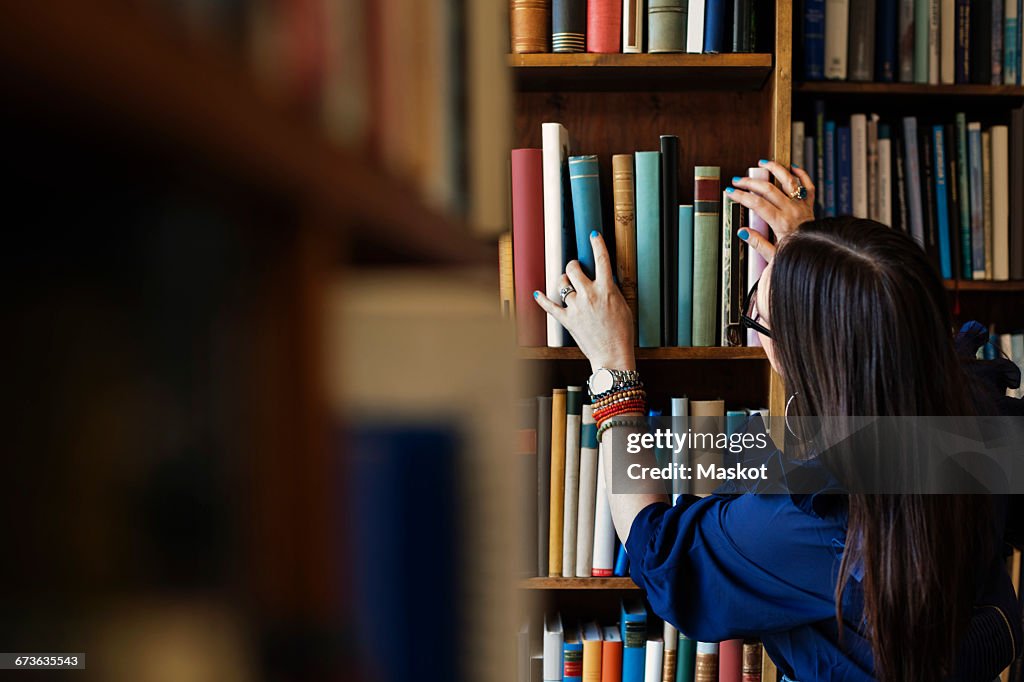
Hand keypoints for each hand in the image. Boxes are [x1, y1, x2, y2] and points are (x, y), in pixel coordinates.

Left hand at [533, 231, 635, 372]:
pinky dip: (542, 299)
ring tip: (567, 284)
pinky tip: (537, 293)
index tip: (593, 235)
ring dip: (564, 282)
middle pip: (574, 269)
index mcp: (606, 290)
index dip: (597, 244)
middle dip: (573, 265)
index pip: (602, 260)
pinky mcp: (567, 320)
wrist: (613, 354)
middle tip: (575, 268)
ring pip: (562, 285)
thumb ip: (611, 290)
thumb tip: (604, 280)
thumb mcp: (623, 305)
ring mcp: (576, 307)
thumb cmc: (622, 332)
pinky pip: (550, 306)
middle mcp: (589, 295)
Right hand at [728, 160, 815, 255]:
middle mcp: (792, 211)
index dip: (741, 196)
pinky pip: (808, 186)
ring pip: (789, 180)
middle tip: (738, 180)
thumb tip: (742, 231)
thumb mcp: (772, 256)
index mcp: (781, 223)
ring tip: (763, 163)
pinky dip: (801, 174)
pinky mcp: (809, 206)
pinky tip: (792, 168)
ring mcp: (802, 206)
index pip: (757, 204)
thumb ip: (757, 243)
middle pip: (768, 189)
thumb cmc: (794, 256)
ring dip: (775, 169)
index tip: (730, 192)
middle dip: (750, 182)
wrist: (815, 255)